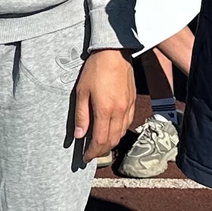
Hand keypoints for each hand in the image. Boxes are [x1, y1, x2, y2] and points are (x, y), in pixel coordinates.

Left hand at [69, 50, 137, 164]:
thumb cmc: (95, 69)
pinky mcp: (132, 101)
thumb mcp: (82, 92)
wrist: (114, 53)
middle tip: (91, 153)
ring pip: (121, 133)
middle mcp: (119, 111)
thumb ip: (81, 116)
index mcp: (105, 110)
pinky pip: (127, 123)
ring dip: (110, 142)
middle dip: (101, 150)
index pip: (99, 140)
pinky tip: (111, 129)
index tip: (85, 157)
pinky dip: (119, 131)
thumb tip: (79, 135)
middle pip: (112, 140)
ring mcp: (127, 107)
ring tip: (99, 143)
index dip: (92, 152)